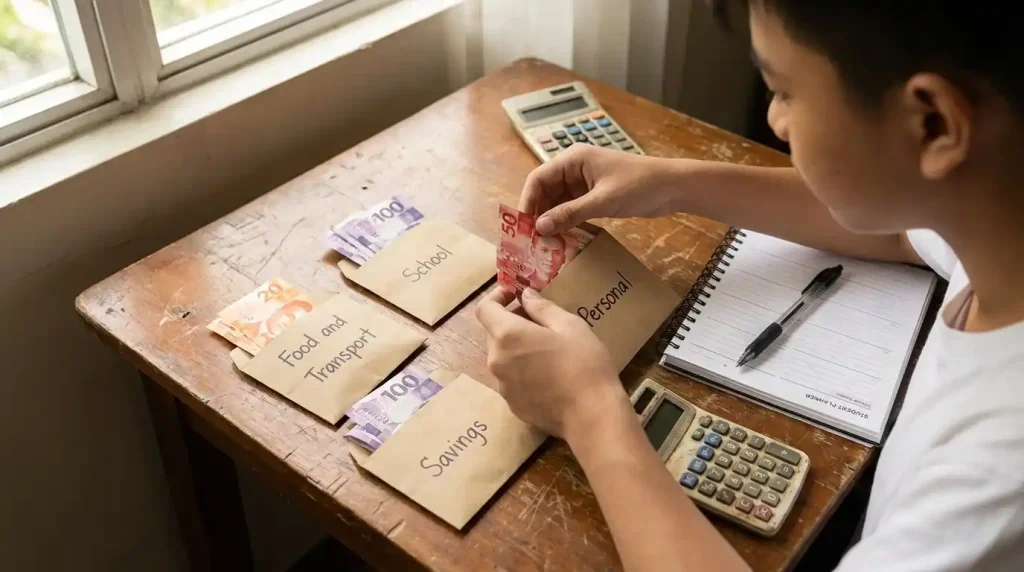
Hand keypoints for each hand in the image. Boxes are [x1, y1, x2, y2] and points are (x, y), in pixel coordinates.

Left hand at [475, 286, 630, 439]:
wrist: (591, 415)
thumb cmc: (583, 364)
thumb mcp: (569, 325)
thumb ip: (542, 307)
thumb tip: (525, 296)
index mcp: (507, 336)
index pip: (484, 309)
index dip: (496, 297)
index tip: (514, 294)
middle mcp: (496, 360)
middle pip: (492, 333)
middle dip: (510, 322)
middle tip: (538, 321)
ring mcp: (502, 386)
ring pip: (502, 357)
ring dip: (516, 347)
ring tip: (546, 349)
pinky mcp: (512, 405)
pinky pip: (511, 379)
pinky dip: (522, 370)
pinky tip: (548, 375)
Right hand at [520, 145, 677, 234]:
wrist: (673, 187)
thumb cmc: (639, 185)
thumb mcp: (602, 201)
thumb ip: (570, 213)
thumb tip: (539, 228)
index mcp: (573, 159)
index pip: (538, 178)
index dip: (527, 201)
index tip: (523, 227)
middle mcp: (574, 168)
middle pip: (545, 191)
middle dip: (537, 214)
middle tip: (531, 241)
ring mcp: (583, 183)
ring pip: (557, 202)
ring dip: (551, 220)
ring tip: (543, 244)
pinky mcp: (593, 195)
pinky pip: (571, 209)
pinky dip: (565, 222)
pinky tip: (560, 239)